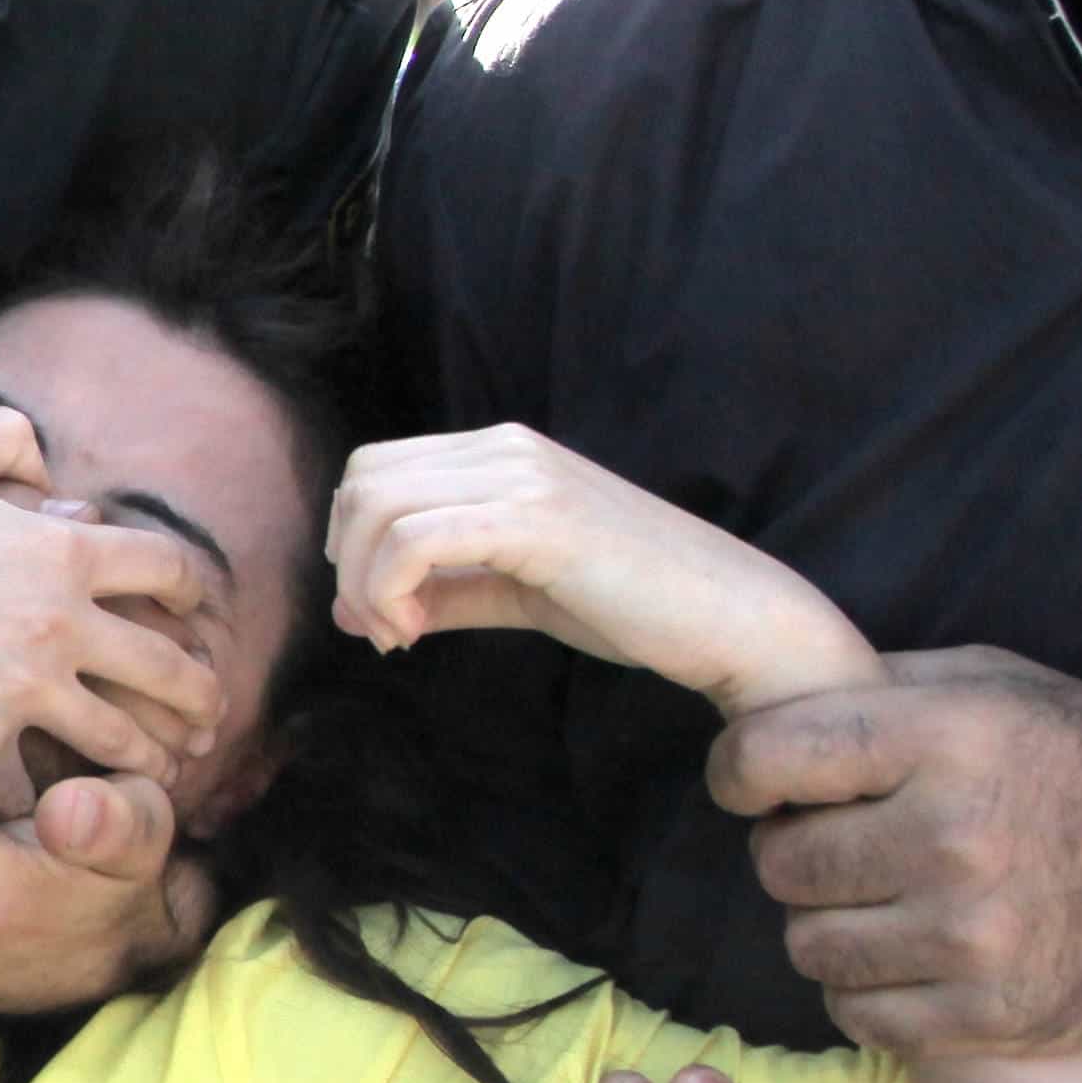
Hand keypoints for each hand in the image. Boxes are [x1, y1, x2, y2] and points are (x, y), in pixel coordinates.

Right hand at [0, 410, 220, 804]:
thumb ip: (5, 440)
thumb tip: (50, 469)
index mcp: (62, 549)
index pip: (169, 570)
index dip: (189, 596)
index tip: (189, 618)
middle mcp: (60, 620)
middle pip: (169, 668)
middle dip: (199, 696)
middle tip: (209, 719)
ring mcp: (22, 685)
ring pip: (120, 738)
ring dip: (146, 759)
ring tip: (154, 774)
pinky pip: (35, 780)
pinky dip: (49, 799)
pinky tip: (56, 811)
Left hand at [329, 425, 876, 718]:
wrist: (732, 618)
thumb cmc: (633, 606)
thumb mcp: (516, 591)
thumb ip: (441, 591)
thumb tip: (351, 614)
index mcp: (502, 451)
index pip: (376, 468)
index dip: (353, 541)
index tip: (382, 611)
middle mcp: (508, 447)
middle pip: (365, 480)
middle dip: (349, 562)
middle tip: (385, 628)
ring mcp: (524, 477)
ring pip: (380, 506)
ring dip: (367, 584)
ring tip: (402, 635)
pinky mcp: (539, 519)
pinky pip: (416, 540)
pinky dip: (391, 590)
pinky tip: (414, 633)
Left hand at [712, 648, 1081, 1054]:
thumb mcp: (996, 686)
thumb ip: (881, 688)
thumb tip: (765, 700)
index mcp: (945, 739)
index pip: (766, 756)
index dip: (741, 771)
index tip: (754, 782)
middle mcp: (951, 837)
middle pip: (781, 863)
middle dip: (796, 851)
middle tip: (845, 843)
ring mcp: (971, 936)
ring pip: (810, 946)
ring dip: (831, 925)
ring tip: (884, 899)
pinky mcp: (992, 1012)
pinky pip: (860, 1014)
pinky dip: (868, 991)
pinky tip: (908, 957)